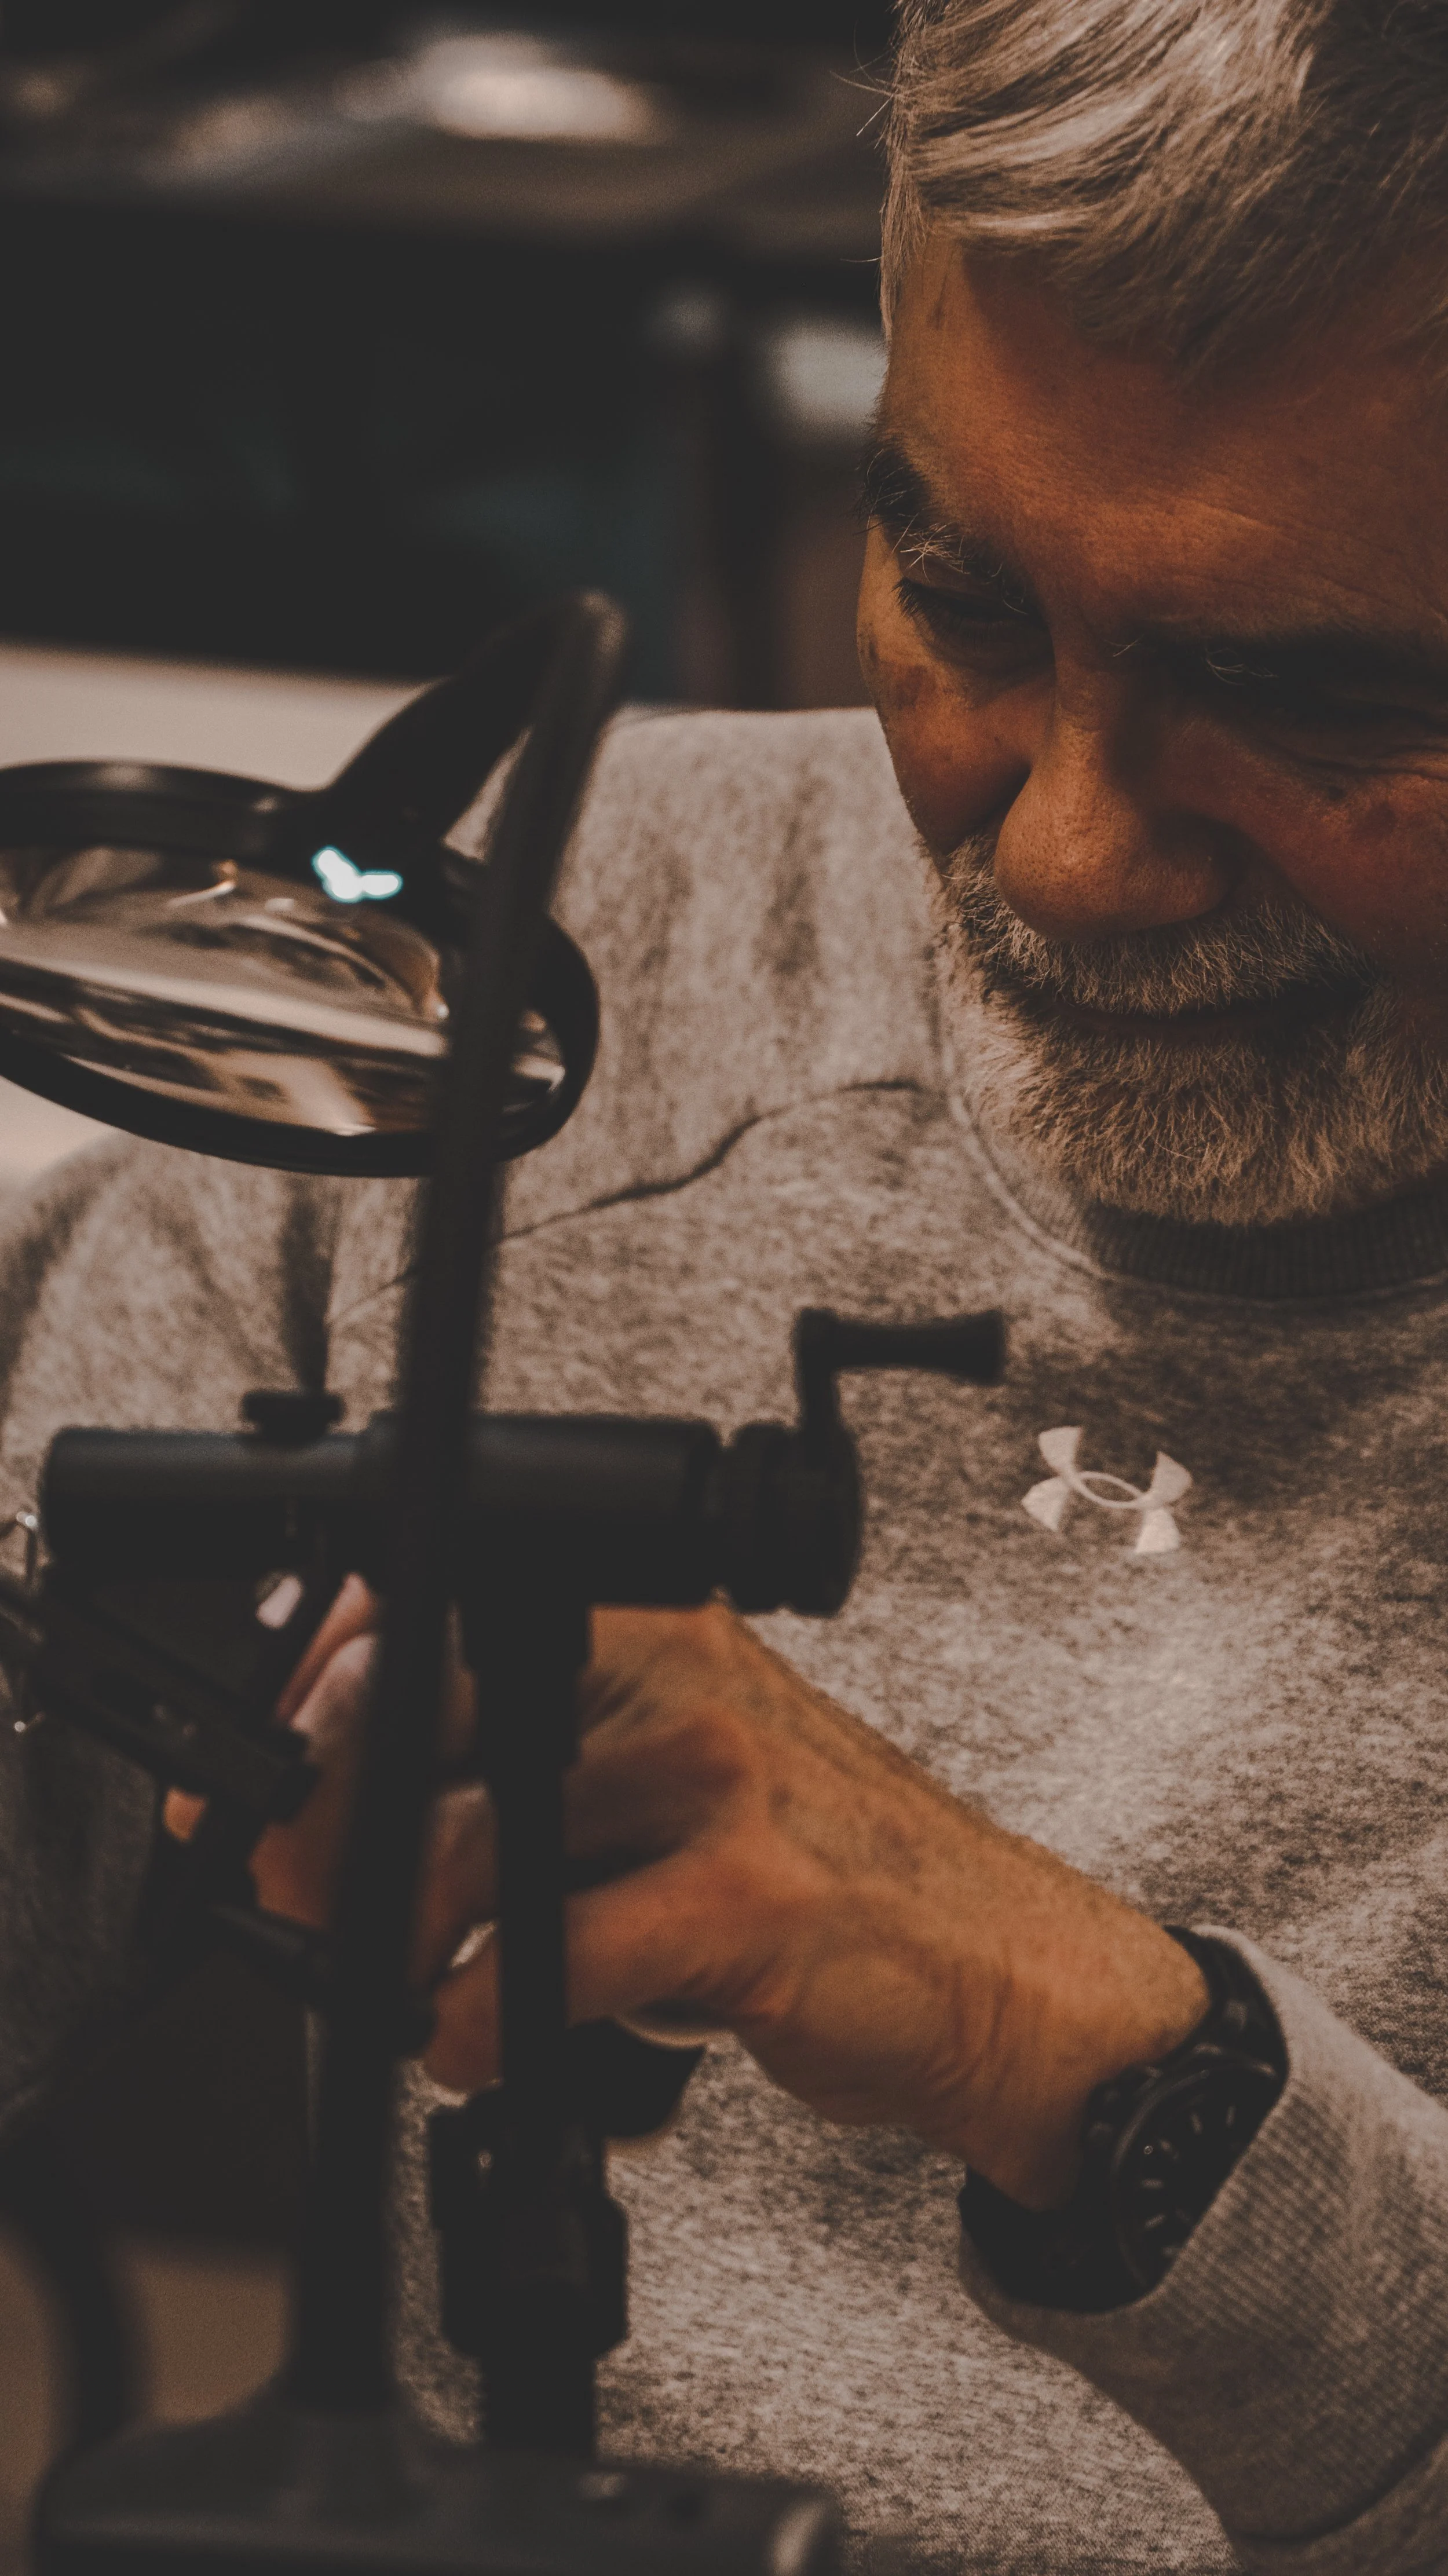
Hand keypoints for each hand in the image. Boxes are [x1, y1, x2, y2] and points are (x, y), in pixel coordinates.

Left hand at [249, 1590, 1206, 2208]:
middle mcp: (675, 1676)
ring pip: (468, 1844)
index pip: (435, 1605)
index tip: (253, 1775)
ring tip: (412, 1999)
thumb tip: (357, 1803)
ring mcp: (715, 1780)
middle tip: (309, 1906)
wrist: (1001, 1967)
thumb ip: (543, 1764)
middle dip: (326, 1826)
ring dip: (400, 1947)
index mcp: (648, 1626)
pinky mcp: (745, 1897)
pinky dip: (483, 2022)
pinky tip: (481, 2046)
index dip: (319, 1682)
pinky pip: (552, 1957)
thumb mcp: (675, 1784)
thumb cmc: (823, 1875)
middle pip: (422, 1716)